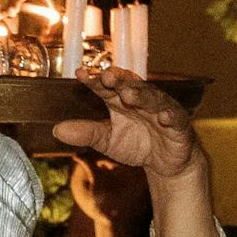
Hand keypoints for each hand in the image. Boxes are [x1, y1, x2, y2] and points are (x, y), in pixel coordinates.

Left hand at [50, 70, 205, 186]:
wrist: (164, 162)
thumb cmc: (136, 144)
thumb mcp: (107, 140)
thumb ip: (86, 133)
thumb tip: (57, 129)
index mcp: (120, 100)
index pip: (105, 87)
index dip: (94, 80)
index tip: (80, 74)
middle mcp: (141, 100)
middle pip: (130, 85)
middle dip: (120, 80)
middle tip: (107, 75)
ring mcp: (161, 110)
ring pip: (152, 98)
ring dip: (141, 95)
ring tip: (129, 95)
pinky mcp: (178, 124)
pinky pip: (175, 118)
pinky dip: (170, 116)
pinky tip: (164, 117)